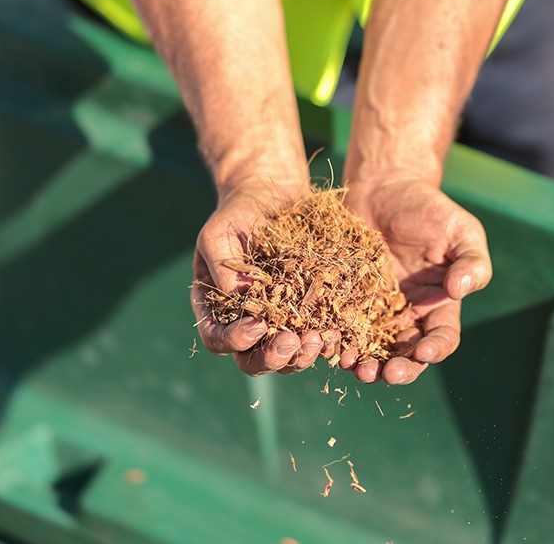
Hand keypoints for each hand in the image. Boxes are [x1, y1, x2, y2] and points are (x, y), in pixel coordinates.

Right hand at [190, 178, 340, 375]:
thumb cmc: (237, 214)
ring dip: (302, 355)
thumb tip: (236, 300)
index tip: (256, 326)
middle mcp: (245, 322)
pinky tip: (337, 330)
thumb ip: (222, 267)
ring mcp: (278, 321)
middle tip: (291, 342)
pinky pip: (316, 335)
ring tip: (318, 339)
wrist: (271, 194)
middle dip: (272, 358)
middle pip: (252, 359)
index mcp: (216, 308)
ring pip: (287, 356)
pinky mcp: (308, 311)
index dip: (235, 340)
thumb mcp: (219, 234)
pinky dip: (326, 339)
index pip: (217, 339)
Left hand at [341, 177, 491, 384]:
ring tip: (352, 365)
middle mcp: (407, 312)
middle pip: (405, 353)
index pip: (441, 337)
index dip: (435, 349)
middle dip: (396, 368)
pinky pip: (341, 323)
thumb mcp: (460, 230)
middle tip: (383, 374)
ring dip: (364, 361)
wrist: (384, 186)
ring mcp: (374, 306)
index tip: (424, 352)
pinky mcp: (346, 295)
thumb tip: (461, 291)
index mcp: (439, 303)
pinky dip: (336, 337)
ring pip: (371, 346)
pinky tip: (328, 342)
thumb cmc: (429, 208)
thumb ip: (471, 261)